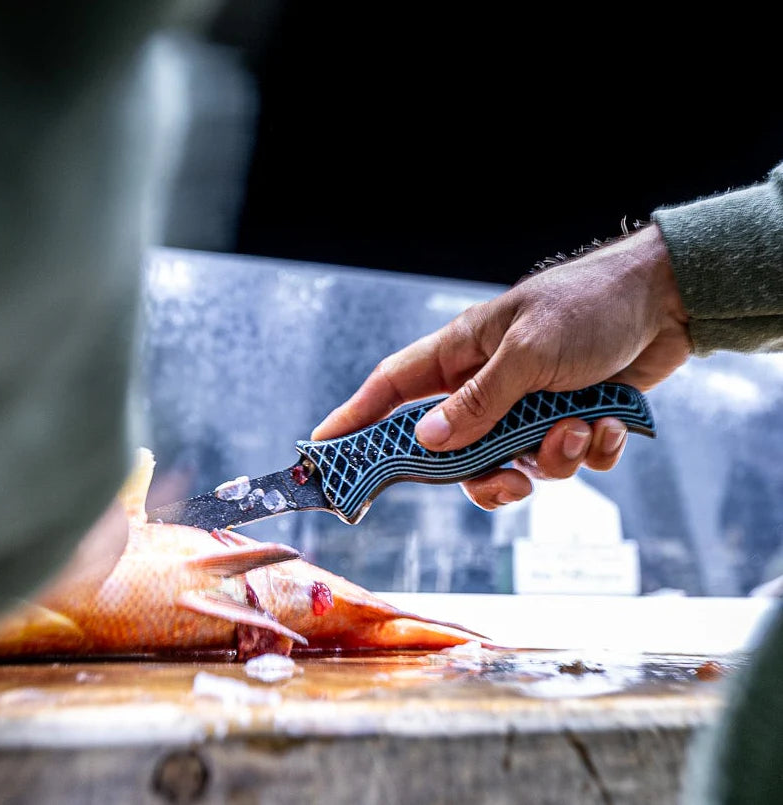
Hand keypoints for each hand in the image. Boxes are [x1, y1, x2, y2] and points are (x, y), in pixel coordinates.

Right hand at [312, 224, 690, 508]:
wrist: (667, 303)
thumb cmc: (589, 307)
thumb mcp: (529, 351)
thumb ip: (479, 401)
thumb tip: (427, 442)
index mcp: (463, 353)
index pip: (394, 388)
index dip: (357, 418)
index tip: (324, 448)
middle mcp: (488, 384)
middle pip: (455, 450)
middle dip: (486, 473)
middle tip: (511, 481)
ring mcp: (527, 405)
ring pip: (515, 463)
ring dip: (552, 457)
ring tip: (579, 427)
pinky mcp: (567, 419)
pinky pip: (563, 459)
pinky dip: (590, 450)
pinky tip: (609, 423)